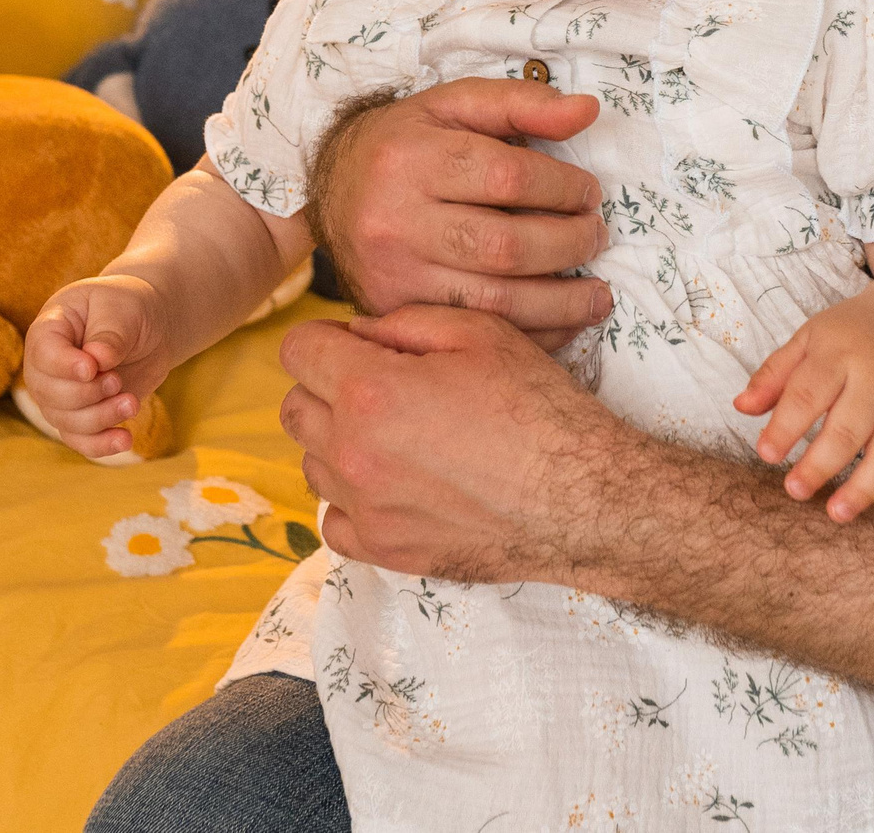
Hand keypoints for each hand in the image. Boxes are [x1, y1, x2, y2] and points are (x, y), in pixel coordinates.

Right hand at [22, 273, 172, 458]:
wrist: (148, 327)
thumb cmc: (128, 308)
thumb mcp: (122, 309)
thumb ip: (109, 334)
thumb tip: (98, 360)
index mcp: (49, 329)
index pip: (43, 353)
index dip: (64, 366)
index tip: (92, 368)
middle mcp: (46, 367)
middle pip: (50, 394)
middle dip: (87, 394)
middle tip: (118, 380)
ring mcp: (60, 395)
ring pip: (66, 421)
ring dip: (101, 418)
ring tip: (132, 403)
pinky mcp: (82, 416)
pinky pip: (81, 440)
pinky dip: (101, 445)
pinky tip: (125, 440)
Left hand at [279, 305, 626, 579]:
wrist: (579, 496)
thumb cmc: (536, 407)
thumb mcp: (480, 332)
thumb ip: (405, 323)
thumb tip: (361, 336)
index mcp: (370, 389)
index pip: (298, 349)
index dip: (326, 336)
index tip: (357, 344)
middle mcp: (353, 451)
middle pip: (294, 407)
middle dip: (325, 386)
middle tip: (379, 384)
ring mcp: (364, 508)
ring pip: (311, 463)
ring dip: (339, 442)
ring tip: (396, 435)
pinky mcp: (383, 551)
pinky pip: (333, 520)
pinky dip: (352, 500)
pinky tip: (393, 483)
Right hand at [318, 80, 613, 345]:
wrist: (333, 190)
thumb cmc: (406, 143)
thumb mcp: (453, 105)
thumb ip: (520, 103)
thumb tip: (587, 110)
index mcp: (411, 159)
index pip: (507, 177)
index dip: (563, 189)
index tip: (589, 194)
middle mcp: (395, 221)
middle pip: (503, 247)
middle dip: (567, 245)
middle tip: (595, 237)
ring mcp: (393, 275)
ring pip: (492, 303)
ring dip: (560, 303)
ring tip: (598, 293)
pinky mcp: (394, 313)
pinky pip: (474, 333)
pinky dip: (529, 335)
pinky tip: (562, 323)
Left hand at [735, 292, 873, 524]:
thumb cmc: (851, 336)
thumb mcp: (809, 339)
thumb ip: (774, 373)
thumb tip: (742, 406)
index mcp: (841, 353)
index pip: (809, 394)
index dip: (786, 427)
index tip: (766, 455)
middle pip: (850, 428)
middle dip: (821, 464)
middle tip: (795, 490)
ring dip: (865, 487)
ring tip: (837, 513)